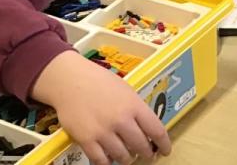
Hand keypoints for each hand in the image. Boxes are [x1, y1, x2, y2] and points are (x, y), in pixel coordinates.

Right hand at [32, 50, 171, 164]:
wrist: (71, 81)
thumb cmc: (100, 82)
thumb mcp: (126, 91)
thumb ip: (136, 109)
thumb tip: (147, 127)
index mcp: (134, 106)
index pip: (156, 130)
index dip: (164, 144)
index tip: (165, 150)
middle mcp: (121, 120)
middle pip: (141, 146)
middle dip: (146, 153)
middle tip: (147, 155)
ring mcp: (103, 131)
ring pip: (122, 156)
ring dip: (127, 159)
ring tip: (128, 157)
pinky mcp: (86, 140)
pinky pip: (101, 160)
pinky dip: (107, 163)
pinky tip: (110, 159)